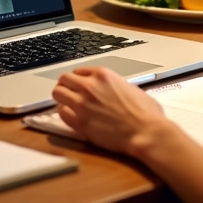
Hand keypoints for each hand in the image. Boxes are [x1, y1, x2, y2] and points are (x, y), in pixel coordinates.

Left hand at [52, 67, 169, 155]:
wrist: (145, 132)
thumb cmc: (145, 113)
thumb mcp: (131, 88)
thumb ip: (115, 85)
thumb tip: (112, 91)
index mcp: (103, 75)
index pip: (79, 71)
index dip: (79, 79)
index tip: (79, 85)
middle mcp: (89, 86)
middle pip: (64, 79)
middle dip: (66, 85)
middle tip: (69, 93)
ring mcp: (82, 104)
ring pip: (57, 93)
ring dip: (62, 98)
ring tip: (67, 104)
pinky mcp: (79, 122)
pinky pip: (61, 113)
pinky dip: (65, 115)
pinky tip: (72, 117)